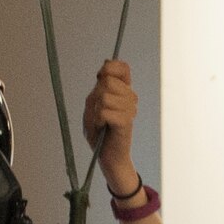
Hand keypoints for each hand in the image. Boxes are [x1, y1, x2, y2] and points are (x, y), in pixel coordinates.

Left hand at [83, 59, 139, 197]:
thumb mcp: (93, 104)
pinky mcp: (126, 122)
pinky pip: (104, 112)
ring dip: (96, 111)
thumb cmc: (100, 131)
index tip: (100, 81)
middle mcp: (130, 97)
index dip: (109, 69)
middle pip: (108, 81)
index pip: (122, 66)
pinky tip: (103, 128)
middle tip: (99, 112)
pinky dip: (98, 120)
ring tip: (101, 122)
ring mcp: (130, 109)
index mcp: (124, 90)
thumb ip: (99, 86)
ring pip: (104, 97)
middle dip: (96, 97)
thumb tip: (105, 67)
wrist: (108, 157)